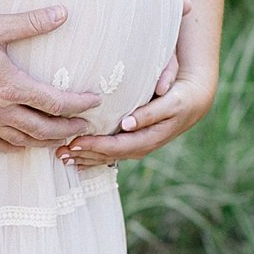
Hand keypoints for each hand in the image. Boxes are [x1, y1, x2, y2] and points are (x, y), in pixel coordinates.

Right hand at [0, 7, 99, 150]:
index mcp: (12, 86)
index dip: (79, 105)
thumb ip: (32, 22)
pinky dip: (15, 148)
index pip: (56, 103)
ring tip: (62, 138)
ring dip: (46, 141)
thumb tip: (63, 13)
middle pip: (44, 128)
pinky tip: (24, 146)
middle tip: (84, 126)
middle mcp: (1, 109)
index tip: (94, 102)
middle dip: (68, 128)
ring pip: (23, 140)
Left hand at [58, 66, 217, 167]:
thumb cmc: (180, 95)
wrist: (193, 99)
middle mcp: (142, 145)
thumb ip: (151, 112)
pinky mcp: (133, 141)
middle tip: (61, 152)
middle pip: (110, 155)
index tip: (76, 142)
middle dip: (85, 154)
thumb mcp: (170, 101)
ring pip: (108, 157)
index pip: (119, 146)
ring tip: (62, 157)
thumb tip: (127, 124)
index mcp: (150, 137)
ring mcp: (137, 145)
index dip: (97, 146)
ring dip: (85, 158)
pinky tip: (76, 158)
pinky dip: (92, 156)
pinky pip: (110, 153)